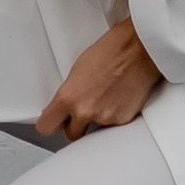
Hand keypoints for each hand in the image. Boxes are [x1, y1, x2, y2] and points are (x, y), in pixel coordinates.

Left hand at [36, 15, 161, 143]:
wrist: (139, 50)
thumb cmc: (111, 51)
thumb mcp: (78, 69)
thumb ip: (69, 93)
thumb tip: (66, 105)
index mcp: (68, 97)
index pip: (46, 127)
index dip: (50, 124)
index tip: (53, 121)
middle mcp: (85, 111)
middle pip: (71, 134)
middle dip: (75, 125)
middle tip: (83, 109)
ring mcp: (105, 118)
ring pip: (94, 130)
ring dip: (97, 119)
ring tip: (105, 97)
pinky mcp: (122, 120)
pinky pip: (112, 126)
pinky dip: (114, 116)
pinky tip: (118, 98)